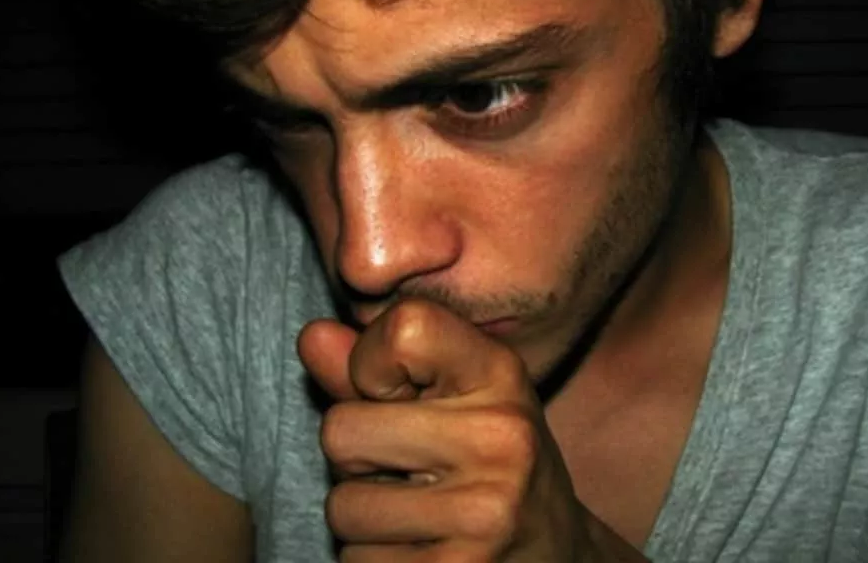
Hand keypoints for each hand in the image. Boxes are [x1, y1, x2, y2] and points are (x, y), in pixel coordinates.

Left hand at [297, 299, 617, 561]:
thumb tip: (312, 337)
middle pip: (342, 429)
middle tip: (408, 470)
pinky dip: (375, 560)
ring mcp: (485, 511)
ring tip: (417, 513)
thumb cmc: (487, 463)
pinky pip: (358, 561)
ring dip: (363, 518)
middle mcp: (501, 437)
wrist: (555, 552)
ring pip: (342, 507)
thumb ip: (376, 367)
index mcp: (500, 375)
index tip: (397, 394)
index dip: (370, 363)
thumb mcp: (450, 399)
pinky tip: (423, 549)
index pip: (402, 329)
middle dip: (356, 457)